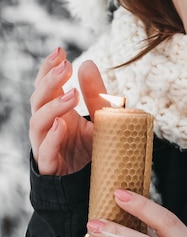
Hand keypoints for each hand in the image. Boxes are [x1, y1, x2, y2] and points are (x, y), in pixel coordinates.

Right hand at [29, 48, 106, 174]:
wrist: (88, 185)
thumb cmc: (90, 149)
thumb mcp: (98, 118)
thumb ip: (95, 94)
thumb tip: (88, 63)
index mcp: (56, 111)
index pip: (45, 85)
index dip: (48, 68)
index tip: (60, 51)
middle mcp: (46, 126)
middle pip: (38, 99)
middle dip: (49, 81)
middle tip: (65, 67)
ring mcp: (44, 145)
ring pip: (38, 123)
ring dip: (53, 107)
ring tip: (71, 95)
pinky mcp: (49, 165)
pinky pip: (45, 151)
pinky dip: (51, 138)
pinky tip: (61, 125)